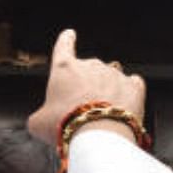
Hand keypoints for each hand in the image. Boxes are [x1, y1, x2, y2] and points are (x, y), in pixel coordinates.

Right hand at [27, 30, 145, 144]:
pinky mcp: (133, 86)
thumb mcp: (38, 123)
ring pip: (110, 77)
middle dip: (86, 86)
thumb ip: (39, 116)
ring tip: (103, 113)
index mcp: (65, 68)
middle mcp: (91, 66)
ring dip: (107, 91)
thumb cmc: (65, 125)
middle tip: (83, 110)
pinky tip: (124, 104)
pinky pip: (132, 84)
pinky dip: (129, 92)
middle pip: (88, 70)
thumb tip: (39, 121)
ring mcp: (114, 74)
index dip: (66, 41)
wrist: (98, 137)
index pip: (63, 46)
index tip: (69, 35)